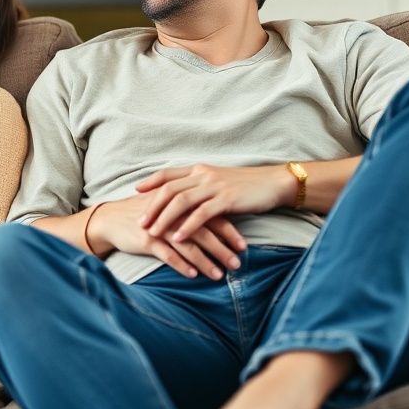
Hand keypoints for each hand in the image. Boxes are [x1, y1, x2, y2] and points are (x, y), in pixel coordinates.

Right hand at [87, 196, 244, 279]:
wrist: (111, 218)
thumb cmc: (144, 213)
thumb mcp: (167, 206)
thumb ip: (190, 211)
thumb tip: (218, 226)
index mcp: (182, 203)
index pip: (211, 215)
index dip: (229, 230)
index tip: (243, 246)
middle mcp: (173, 213)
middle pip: (204, 231)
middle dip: (222, 249)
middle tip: (238, 264)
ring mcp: (159, 227)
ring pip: (188, 245)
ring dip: (206, 261)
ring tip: (219, 275)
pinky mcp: (147, 240)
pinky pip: (168, 255)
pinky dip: (181, 265)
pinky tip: (193, 275)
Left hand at [136, 164, 290, 242]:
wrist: (273, 183)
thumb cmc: (246, 185)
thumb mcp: (218, 181)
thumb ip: (199, 186)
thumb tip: (182, 197)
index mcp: (199, 170)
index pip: (168, 174)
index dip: (150, 182)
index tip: (135, 190)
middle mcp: (203, 175)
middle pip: (169, 189)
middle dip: (152, 207)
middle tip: (139, 222)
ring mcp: (214, 186)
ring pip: (181, 201)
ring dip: (164, 218)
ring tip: (153, 233)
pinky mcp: (226, 199)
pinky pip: (201, 214)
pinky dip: (187, 227)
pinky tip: (178, 238)